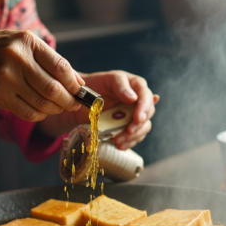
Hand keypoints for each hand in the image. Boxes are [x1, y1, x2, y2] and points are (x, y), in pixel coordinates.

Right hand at [0, 30, 83, 120]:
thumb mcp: (23, 42)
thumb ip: (49, 59)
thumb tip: (78, 82)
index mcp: (27, 42)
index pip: (60, 67)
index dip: (74, 83)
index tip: (79, 90)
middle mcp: (17, 59)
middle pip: (53, 89)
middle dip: (68, 100)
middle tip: (73, 104)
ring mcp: (6, 78)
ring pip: (42, 103)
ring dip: (55, 109)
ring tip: (57, 107)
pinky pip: (27, 112)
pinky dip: (39, 115)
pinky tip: (41, 111)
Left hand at [39, 71, 157, 149]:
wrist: (76, 104)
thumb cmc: (88, 88)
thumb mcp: (102, 80)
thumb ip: (118, 85)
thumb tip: (133, 98)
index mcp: (131, 84)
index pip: (144, 92)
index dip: (144, 105)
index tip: (138, 117)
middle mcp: (136, 99)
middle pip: (149, 110)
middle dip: (140, 123)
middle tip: (129, 130)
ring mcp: (132, 114)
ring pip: (144, 125)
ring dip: (134, 135)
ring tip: (118, 140)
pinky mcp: (126, 126)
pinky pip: (135, 136)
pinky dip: (128, 142)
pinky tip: (118, 144)